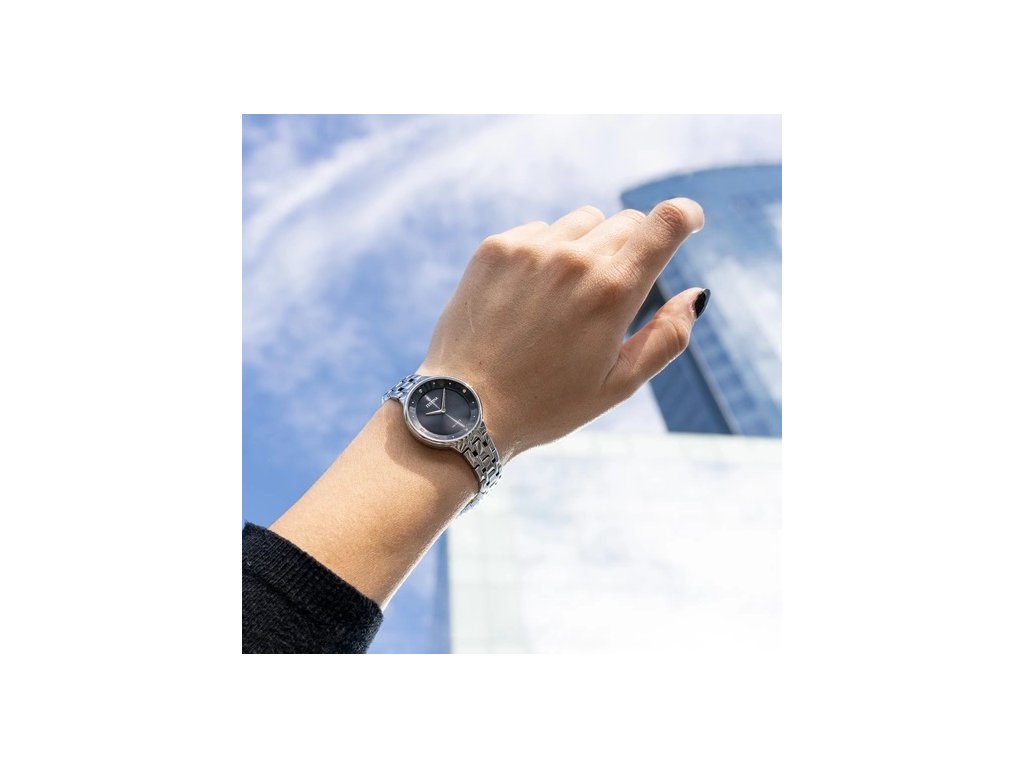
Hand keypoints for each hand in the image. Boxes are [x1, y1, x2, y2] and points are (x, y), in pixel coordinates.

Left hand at [418, 198, 706, 459]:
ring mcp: (530, 249)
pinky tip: (531, 297)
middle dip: (634, 247)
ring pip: (583, 222)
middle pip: (626, 222)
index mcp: (612, 292)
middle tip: (614, 292)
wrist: (464, 410)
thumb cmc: (547, 404)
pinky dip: (547, 253)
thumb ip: (668, 337)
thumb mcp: (619, 384)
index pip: (666, 222)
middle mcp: (573, 259)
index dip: (686, 215)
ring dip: (589, 247)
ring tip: (568, 298)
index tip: (689, 221)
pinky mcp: (495, 249)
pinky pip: (540, 232)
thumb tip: (697, 295)